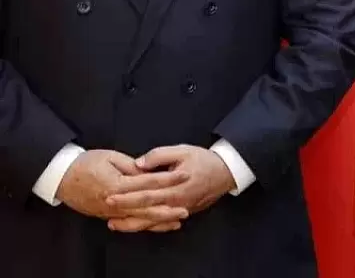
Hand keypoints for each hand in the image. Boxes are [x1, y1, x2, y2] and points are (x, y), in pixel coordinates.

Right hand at [55, 149, 189, 230]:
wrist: (61, 177)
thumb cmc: (86, 163)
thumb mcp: (110, 158)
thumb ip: (131, 166)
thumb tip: (149, 171)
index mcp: (117, 184)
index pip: (148, 182)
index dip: (168, 179)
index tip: (185, 175)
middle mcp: (114, 201)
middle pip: (146, 206)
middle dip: (167, 207)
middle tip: (186, 208)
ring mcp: (110, 211)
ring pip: (139, 218)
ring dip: (159, 220)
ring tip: (178, 220)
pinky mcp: (107, 215)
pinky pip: (129, 222)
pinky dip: (145, 224)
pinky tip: (158, 225)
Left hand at [104, 145, 234, 231]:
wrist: (226, 172)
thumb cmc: (204, 160)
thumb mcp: (182, 151)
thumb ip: (159, 155)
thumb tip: (138, 164)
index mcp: (174, 187)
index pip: (145, 193)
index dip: (126, 195)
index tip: (109, 194)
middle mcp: (176, 202)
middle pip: (146, 210)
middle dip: (124, 210)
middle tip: (106, 209)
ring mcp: (180, 210)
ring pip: (153, 221)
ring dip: (133, 224)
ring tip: (114, 224)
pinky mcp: (183, 213)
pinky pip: (163, 223)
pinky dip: (148, 226)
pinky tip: (136, 226)